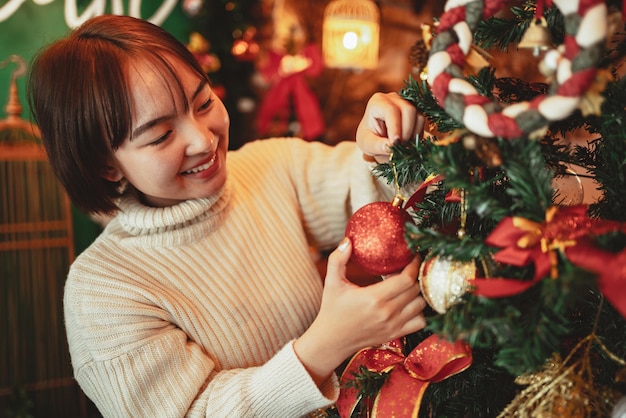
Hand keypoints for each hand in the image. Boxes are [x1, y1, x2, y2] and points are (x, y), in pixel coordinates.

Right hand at [294, 238, 425, 384]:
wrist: (331, 340)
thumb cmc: (332, 309)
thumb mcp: (332, 282)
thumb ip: (337, 259)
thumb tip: (347, 241)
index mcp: (374, 298)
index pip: (407, 279)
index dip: (414, 265)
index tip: (413, 256)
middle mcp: (387, 312)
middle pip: (416, 290)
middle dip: (416, 275)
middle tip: (407, 267)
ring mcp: (393, 325)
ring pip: (421, 305)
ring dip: (417, 292)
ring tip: (406, 285)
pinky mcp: (395, 334)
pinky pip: (420, 322)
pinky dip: (419, 311)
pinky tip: (408, 303)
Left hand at [356, 92, 424, 162]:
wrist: (377, 137)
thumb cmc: (369, 138)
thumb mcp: (367, 144)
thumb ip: (376, 146)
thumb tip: (389, 147)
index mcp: (377, 102)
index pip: (391, 110)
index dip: (395, 127)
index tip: (395, 143)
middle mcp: (393, 98)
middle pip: (408, 110)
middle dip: (406, 131)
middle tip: (399, 147)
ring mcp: (407, 102)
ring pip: (419, 116)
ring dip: (413, 135)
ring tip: (402, 145)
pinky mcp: (416, 110)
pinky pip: (422, 122)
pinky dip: (417, 135)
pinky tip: (407, 142)